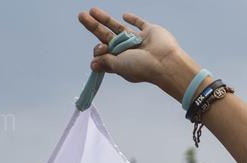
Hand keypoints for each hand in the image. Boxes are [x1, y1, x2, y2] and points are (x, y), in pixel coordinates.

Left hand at [78, 8, 193, 97]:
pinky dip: (133, 19)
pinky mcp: (149, 31)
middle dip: (94, 26)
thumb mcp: (118, 66)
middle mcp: (129, 51)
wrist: (165, 61)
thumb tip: (92, 64)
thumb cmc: (142, 67)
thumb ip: (105, 62)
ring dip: (105, 19)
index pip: (104, 52)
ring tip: (92, 10)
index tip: (100, 49)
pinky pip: (139, 23)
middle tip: (81, 16)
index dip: (98, 49)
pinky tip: (125, 16)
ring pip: (118, 27)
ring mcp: (139, 40)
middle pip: (107, 36)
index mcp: (121, 61)